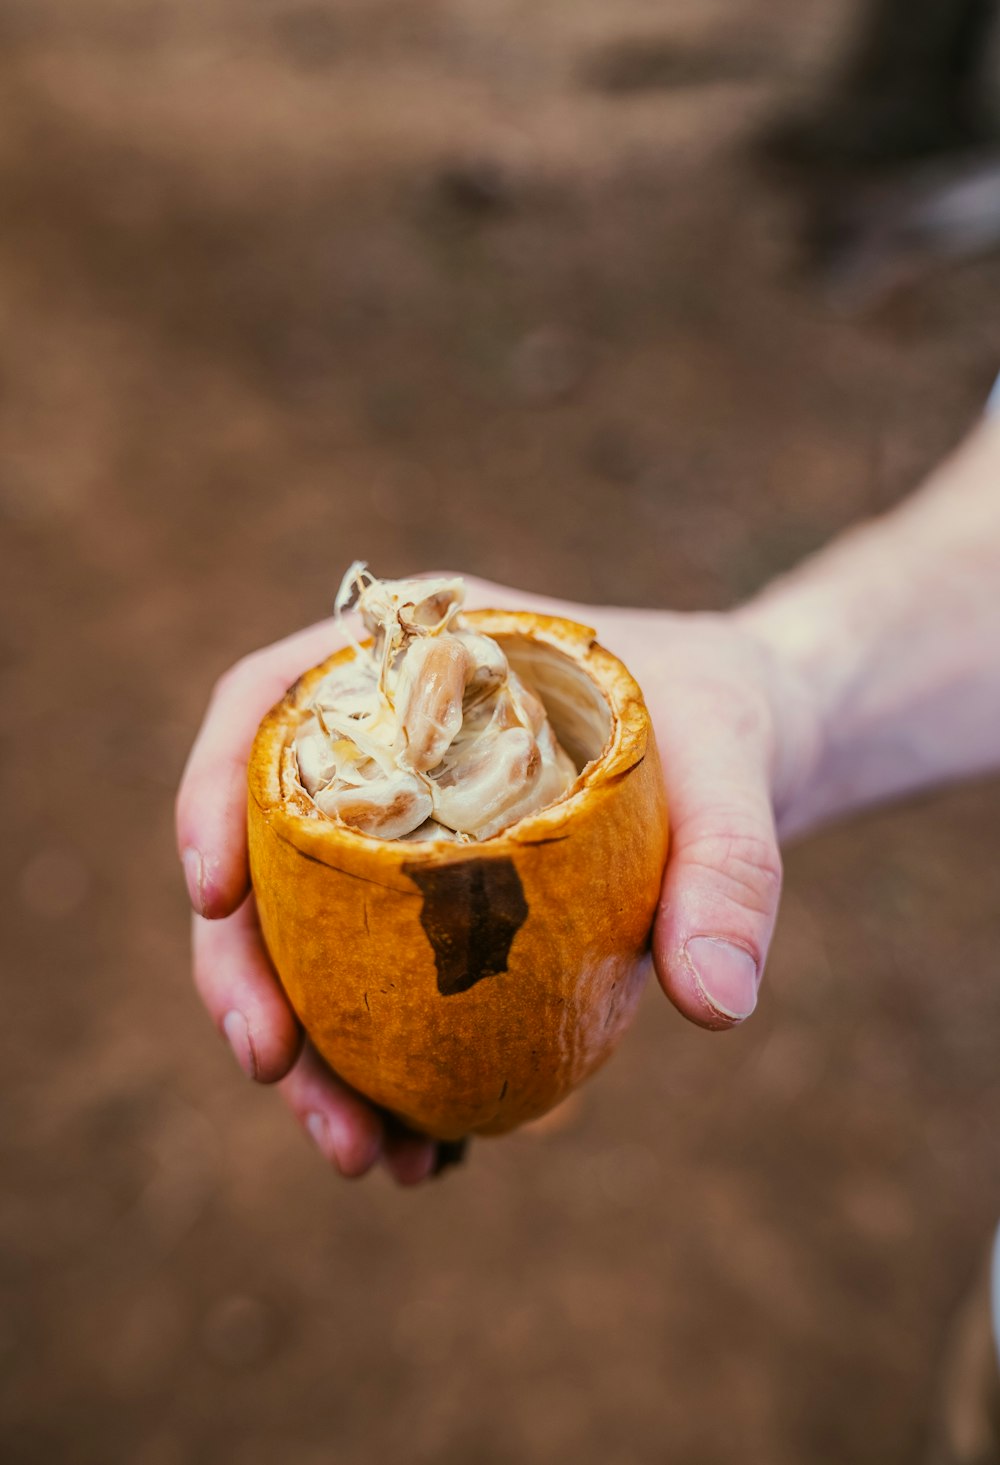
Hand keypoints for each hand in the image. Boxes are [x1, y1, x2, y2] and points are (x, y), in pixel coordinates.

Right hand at [176, 580, 818, 1183]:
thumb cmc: (721, 723)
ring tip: (362, 1152)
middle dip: (243, 966)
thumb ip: (731, 870)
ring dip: (308, 1049)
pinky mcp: (427, 906)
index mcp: (416, 657)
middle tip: (271, 1067)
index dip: (213, 790)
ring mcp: (398, 831)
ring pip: (303, 936)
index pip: (271, 700)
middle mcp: (383, 743)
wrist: (748, 746)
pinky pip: (371, 983)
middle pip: (262, 844)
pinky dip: (380, 1066)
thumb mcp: (736, 771)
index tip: (211, 897)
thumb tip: (715, 1002)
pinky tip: (422, 1148)